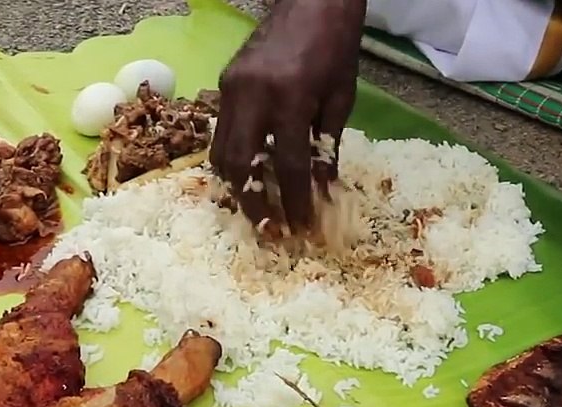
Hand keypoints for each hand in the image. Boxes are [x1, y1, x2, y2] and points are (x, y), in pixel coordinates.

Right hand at [210, 0, 366, 233]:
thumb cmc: (335, 48)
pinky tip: (250, 173)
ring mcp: (232, 89)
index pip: (287, 165)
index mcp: (289, 99)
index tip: (301, 228)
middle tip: (269, 229)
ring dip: (237, 185)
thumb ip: (328, 146)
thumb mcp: (341, 99)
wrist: (311, 1)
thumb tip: (322, 190)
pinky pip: (221, 132)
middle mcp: (252, 96)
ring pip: (221, 152)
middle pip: (240, 165)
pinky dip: (233, 159)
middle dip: (252, 203)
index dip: (294, 201)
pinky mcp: (225, 85)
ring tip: (257, 207)